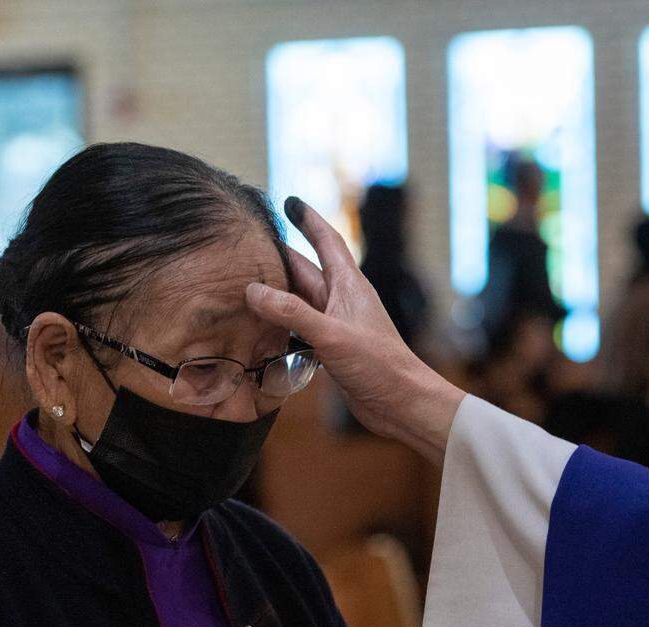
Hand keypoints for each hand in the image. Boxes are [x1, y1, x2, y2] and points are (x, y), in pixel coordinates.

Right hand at [246, 197, 465, 465]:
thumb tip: (254, 290)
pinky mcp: (333, 350)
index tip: (290, 201)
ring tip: (245, 285)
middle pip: (306, 271)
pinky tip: (262, 331)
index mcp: (349, 286)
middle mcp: (342, 301)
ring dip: (276, 294)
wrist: (403, 404)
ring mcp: (337, 325)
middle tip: (249, 247)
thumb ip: (292, 312)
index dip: (309, 220)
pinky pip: (301, 330)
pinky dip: (281, 327)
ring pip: (300, 302)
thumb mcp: (331, 334)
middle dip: (279, 257)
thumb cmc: (379, 365)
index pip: (327, 241)